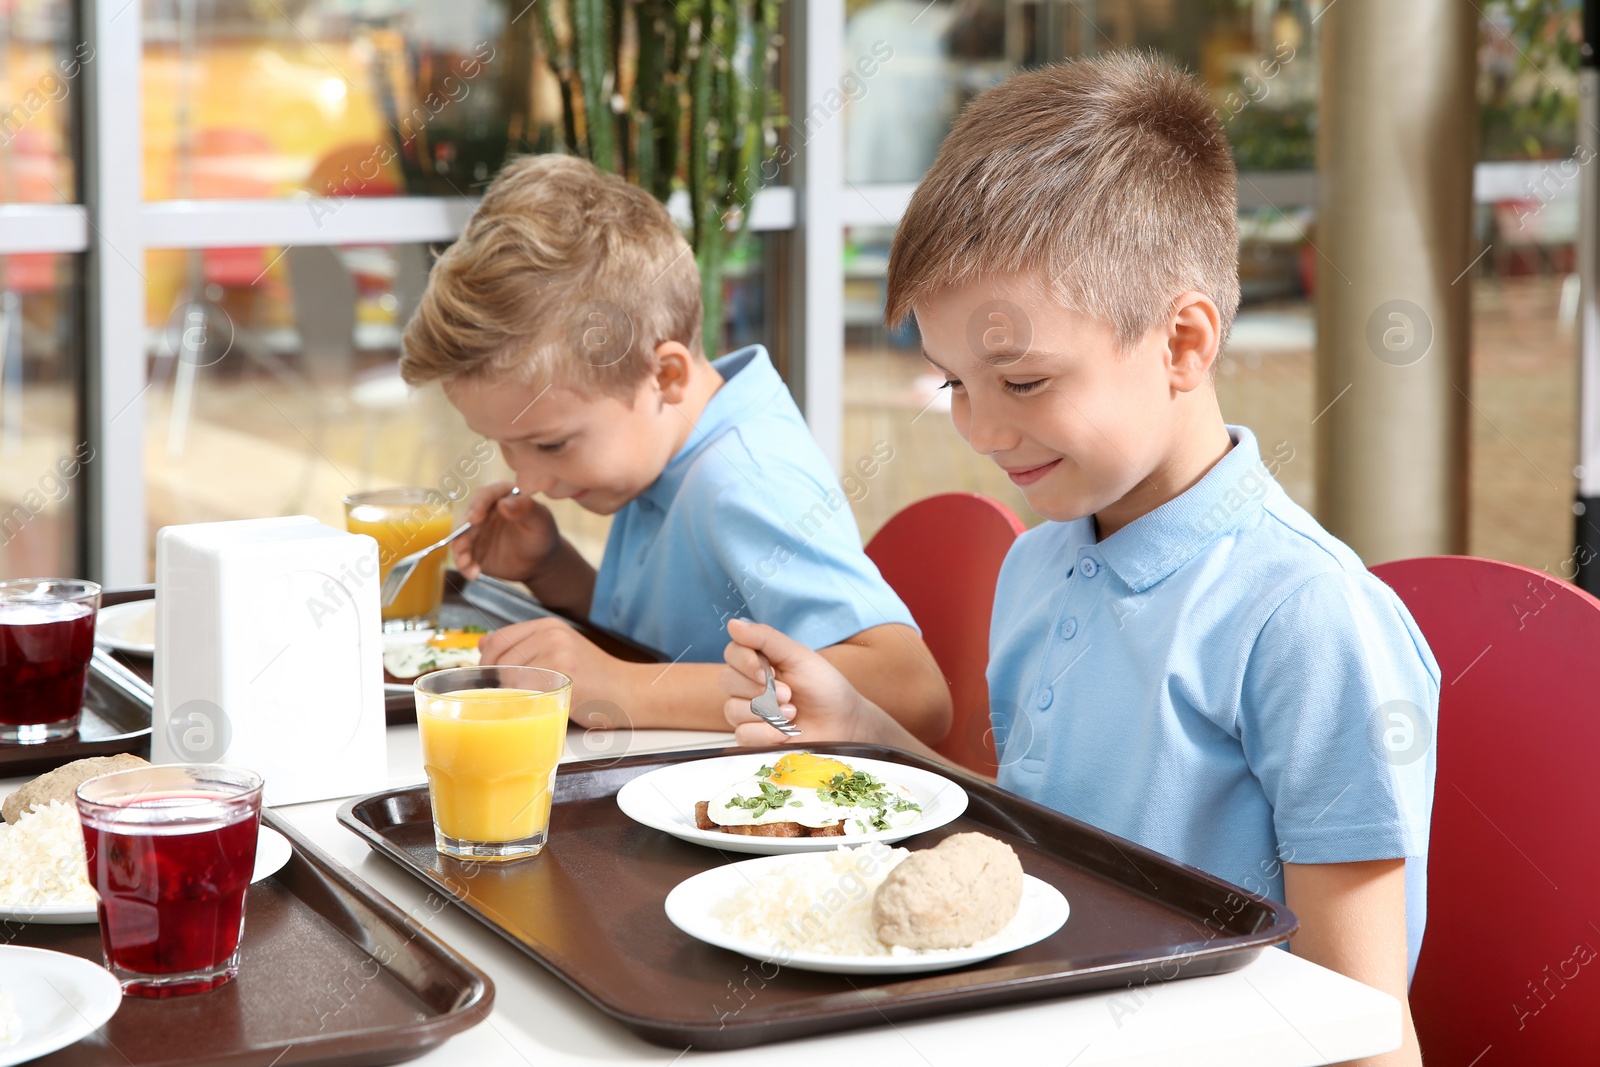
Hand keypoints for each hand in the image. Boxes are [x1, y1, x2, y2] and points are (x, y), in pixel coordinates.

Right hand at [453, 481, 560, 582]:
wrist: (540, 561)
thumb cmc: (542, 535)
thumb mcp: (540, 521)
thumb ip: (526, 509)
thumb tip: (503, 503)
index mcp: (502, 496)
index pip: (486, 494)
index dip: (478, 505)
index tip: (475, 518)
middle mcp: (484, 511)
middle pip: (468, 517)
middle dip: (463, 531)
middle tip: (463, 545)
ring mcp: (476, 531)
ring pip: (461, 538)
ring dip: (460, 551)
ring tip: (466, 563)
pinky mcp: (473, 550)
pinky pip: (463, 557)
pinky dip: (465, 566)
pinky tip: (474, 573)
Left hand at [478, 617, 632, 721]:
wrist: (626, 690)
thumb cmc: (591, 678)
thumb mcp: (558, 650)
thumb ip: (524, 646)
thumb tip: (483, 644)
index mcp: (548, 626)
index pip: (499, 639)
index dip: (487, 662)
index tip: (488, 678)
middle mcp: (552, 634)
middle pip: (501, 660)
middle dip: (498, 683)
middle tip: (511, 696)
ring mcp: (558, 653)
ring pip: (511, 678)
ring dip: (513, 695)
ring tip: (532, 701)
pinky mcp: (564, 674)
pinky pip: (526, 691)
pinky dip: (527, 703)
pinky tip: (542, 706)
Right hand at [719, 618, 876, 745]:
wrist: (843, 722)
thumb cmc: (824, 686)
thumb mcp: (798, 656)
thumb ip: (765, 638)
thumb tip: (733, 624)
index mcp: (758, 661)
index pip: (732, 653)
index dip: (745, 662)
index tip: (770, 672)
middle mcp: (748, 686)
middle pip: (727, 681)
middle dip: (760, 689)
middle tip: (789, 693)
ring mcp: (748, 713)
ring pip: (732, 709)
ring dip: (766, 712)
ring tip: (793, 713)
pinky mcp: (753, 738)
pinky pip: (742, 734)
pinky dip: (765, 733)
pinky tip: (784, 732)